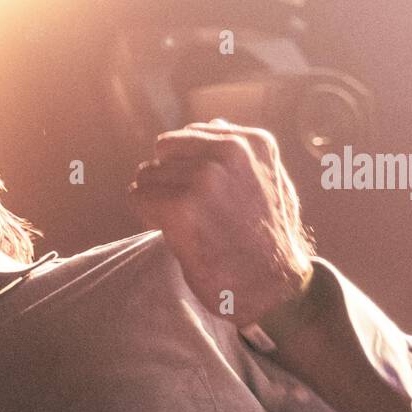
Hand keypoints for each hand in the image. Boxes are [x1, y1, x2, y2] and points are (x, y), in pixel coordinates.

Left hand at [129, 120, 314, 328]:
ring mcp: (205, 179)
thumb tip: (214, 124)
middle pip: (164, 152)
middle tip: (183, 210)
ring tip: (181, 224)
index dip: (184, 167)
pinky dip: (145, 215)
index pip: (188, 136)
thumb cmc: (269, 240)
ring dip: (155, 200)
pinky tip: (169, 232)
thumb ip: (243, 153)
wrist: (273, 288)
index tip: (199, 195)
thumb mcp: (272, 183)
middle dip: (166, 179)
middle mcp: (230, 152)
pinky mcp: (181, 208)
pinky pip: (138, 197)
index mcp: (252, 142)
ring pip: (147, 175)